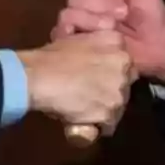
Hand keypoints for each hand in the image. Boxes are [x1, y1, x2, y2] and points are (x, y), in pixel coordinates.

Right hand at [16, 29, 134, 131]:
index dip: (111, 72)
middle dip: (111, 90)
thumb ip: (96, 45)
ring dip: (104, 109)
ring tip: (83, 109)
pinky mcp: (109, 113)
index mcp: (117, 42)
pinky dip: (96, 126)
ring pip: (118, 106)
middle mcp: (124, 65)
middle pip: (125, 84)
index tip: (97, 78)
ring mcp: (119, 91)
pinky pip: (107, 125)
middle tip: (89, 93)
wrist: (38, 76)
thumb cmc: (51, 56)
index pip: (125, 62)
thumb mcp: (77, 38)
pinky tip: (81, 120)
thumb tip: (98, 51)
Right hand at [52, 0, 164, 86]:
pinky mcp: (73, 43)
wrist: (158, 46)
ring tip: (113, 27)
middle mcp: (83, 2)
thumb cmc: (150, 13)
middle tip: (123, 13)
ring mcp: (77, 23)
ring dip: (94, 19)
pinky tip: (96, 35)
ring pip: (69, 12)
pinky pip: (62, 30)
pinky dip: (77, 31)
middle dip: (101, 4)